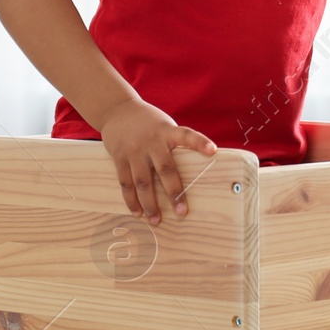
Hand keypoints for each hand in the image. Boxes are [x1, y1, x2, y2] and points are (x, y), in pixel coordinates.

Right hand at [96, 97, 217, 223]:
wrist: (117, 109)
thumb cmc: (149, 122)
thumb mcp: (165, 126)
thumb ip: (176, 144)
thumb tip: (196, 169)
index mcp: (168, 132)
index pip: (187, 135)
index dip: (200, 142)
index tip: (213, 150)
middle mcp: (152, 142)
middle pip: (166, 169)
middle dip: (174, 193)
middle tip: (182, 212)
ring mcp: (135, 151)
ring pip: (143, 182)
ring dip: (150, 203)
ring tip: (156, 220)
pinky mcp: (120, 158)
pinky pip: (126, 182)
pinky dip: (131, 199)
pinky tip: (137, 212)